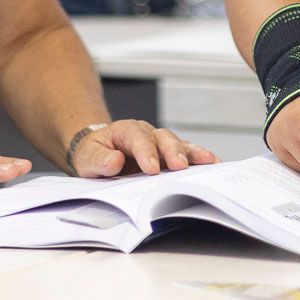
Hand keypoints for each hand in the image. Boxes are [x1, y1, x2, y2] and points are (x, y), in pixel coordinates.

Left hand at [69, 119, 219, 177]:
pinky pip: (187, 155)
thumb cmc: (95, 154)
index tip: (151, 169)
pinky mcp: (169, 157)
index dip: (146, 151)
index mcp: (125, 131)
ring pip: (179, 144)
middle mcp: (147, 134)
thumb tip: (113, 161)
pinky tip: (213, 165)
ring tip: (208, 162)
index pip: (137, 137)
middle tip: (180, 166)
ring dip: (193, 154)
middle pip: (163, 138)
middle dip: (173, 152)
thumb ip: (98, 159)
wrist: (99, 153)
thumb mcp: (87, 158)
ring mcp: (161, 145)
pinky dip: (199, 160)